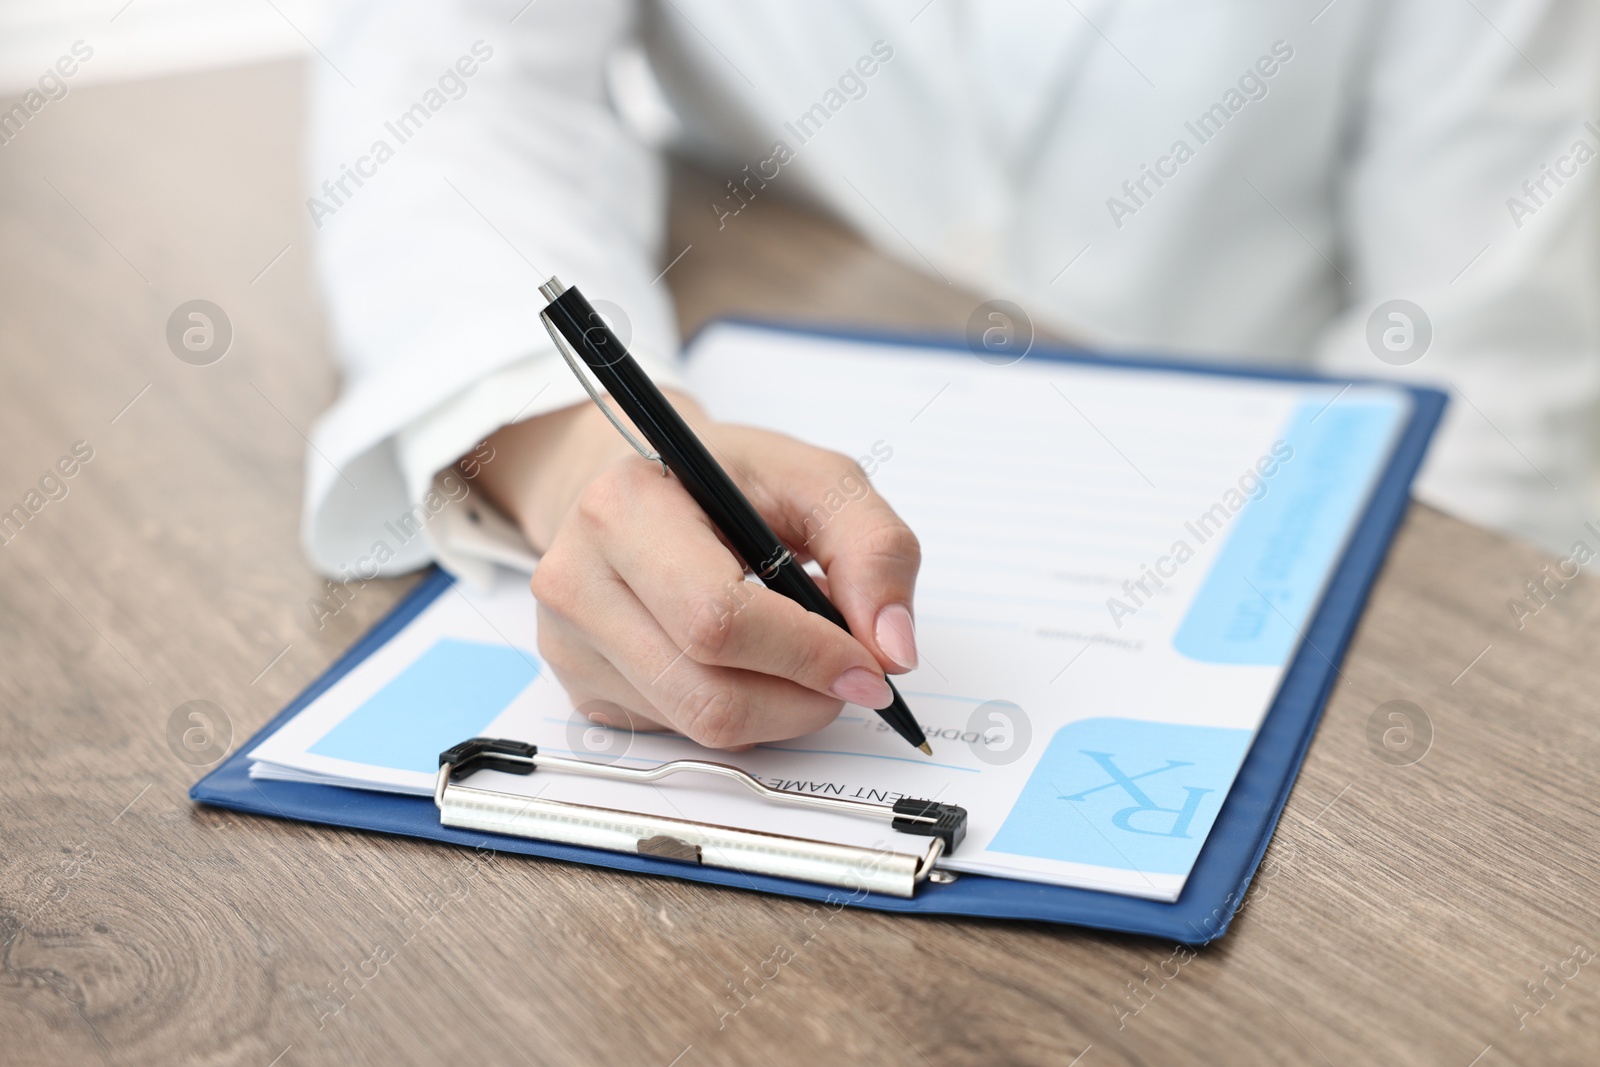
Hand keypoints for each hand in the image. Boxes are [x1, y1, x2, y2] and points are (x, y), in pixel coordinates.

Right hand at [470, 393, 920, 748]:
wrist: (642, 486)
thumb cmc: (727, 479)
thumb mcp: (814, 480)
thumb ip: (874, 548)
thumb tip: (893, 649)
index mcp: (624, 508)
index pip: (718, 619)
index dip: (808, 655)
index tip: (870, 666)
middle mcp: (576, 579)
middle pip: (709, 692)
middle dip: (803, 697)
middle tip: (850, 674)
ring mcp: (569, 643)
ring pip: (700, 726)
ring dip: (780, 709)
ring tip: (801, 655)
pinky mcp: (583, 688)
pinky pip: (682, 732)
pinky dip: (742, 711)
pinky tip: (747, 662)